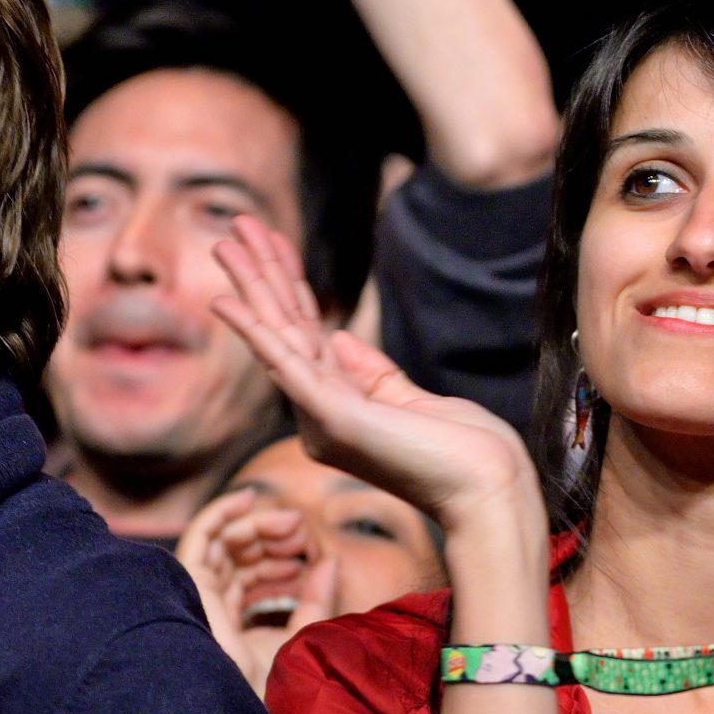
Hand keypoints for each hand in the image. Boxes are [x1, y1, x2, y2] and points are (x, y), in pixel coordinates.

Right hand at [175, 488, 338, 696]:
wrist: (253, 705)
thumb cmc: (273, 684)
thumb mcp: (301, 635)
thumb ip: (315, 599)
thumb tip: (332, 560)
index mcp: (230, 622)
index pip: (249, 577)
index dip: (280, 559)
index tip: (311, 555)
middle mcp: (210, 606)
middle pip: (237, 557)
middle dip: (272, 539)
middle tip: (304, 534)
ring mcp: (199, 594)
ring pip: (223, 542)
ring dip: (259, 526)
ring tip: (294, 525)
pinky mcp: (191, 582)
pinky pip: (200, 536)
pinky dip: (222, 512)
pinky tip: (249, 497)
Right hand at [211, 218, 541, 537]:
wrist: (488, 488)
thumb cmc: (461, 451)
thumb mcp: (411, 399)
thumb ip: (371, 371)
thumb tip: (336, 336)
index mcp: (338, 409)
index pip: (305, 334)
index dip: (287, 284)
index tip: (271, 242)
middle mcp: (318, 415)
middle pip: (284, 328)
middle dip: (259, 273)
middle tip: (233, 226)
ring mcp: (321, 418)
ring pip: (278, 336)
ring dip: (251, 285)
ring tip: (224, 241)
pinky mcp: (333, 418)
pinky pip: (285, 364)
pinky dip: (255, 331)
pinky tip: (226, 302)